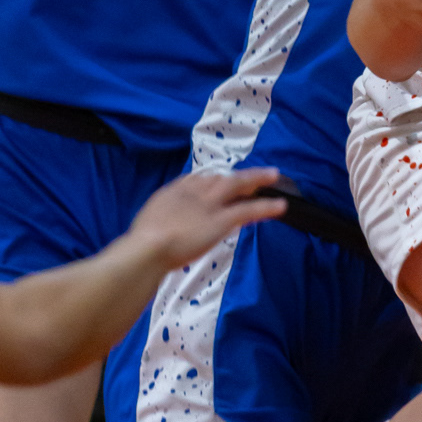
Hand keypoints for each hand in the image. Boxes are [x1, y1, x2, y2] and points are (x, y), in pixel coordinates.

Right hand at [131, 166, 290, 270]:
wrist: (147, 248)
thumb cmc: (141, 243)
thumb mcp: (147, 224)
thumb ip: (162, 221)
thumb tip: (165, 227)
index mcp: (174, 192)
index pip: (198, 180)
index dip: (212, 181)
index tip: (220, 182)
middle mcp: (194, 192)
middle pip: (221, 178)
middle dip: (238, 176)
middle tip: (255, 174)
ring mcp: (210, 204)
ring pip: (238, 185)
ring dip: (257, 180)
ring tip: (274, 177)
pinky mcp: (221, 219)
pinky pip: (249, 209)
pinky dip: (266, 207)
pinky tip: (281, 206)